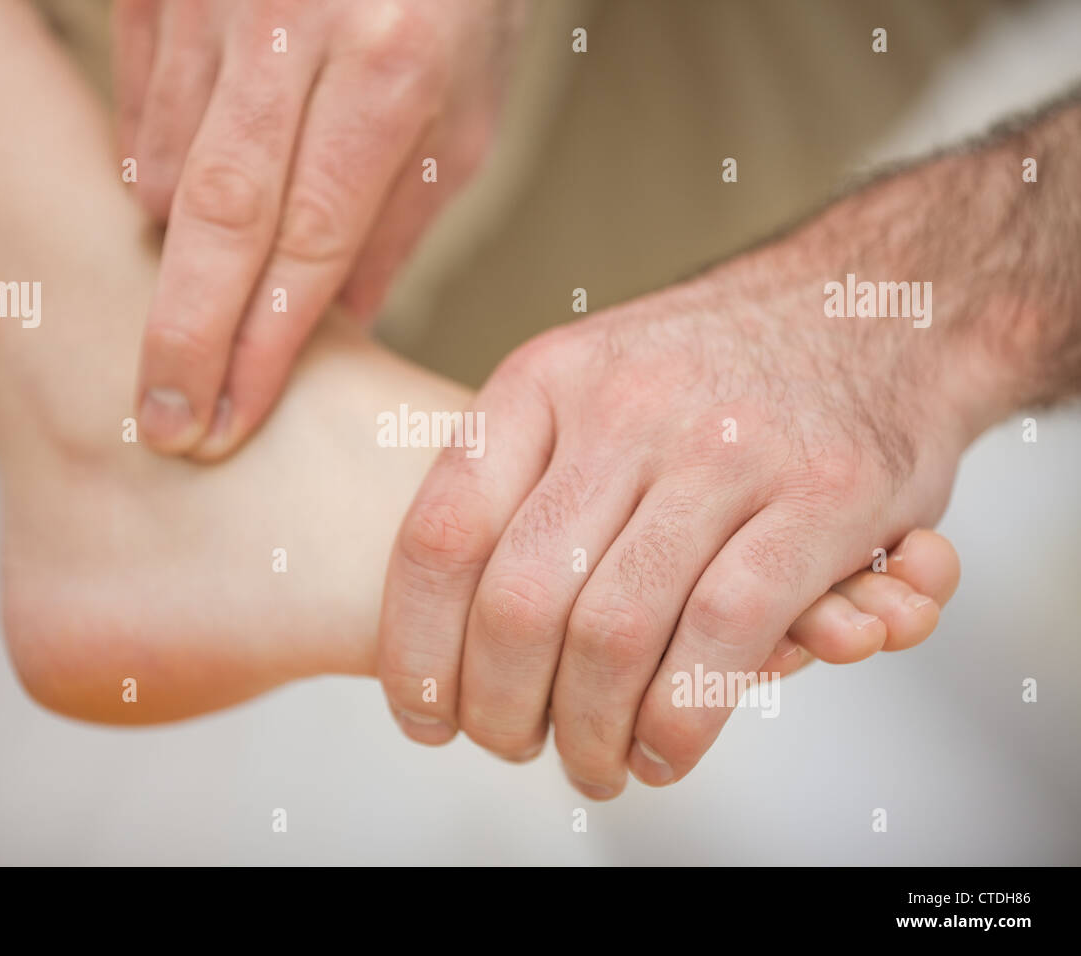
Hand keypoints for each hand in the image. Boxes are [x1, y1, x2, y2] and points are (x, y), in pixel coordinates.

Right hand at [116, 0, 521, 457]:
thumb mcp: (464, 115)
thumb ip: (397, 225)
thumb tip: (336, 330)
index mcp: (392, 68)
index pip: (312, 241)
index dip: (264, 344)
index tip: (228, 421)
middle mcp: (296, 29)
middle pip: (219, 215)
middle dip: (186, 335)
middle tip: (164, 423)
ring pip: (166, 165)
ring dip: (175, 254)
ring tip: (193, 303)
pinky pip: (138, 107)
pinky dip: (154, 172)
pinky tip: (182, 202)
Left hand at [378, 254, 975, 796]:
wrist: (870, 303)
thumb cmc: (709, 372)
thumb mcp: (587, 384)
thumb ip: (520, 481)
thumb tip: (443, 630)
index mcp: (545, 381)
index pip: (440, 534)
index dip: (416, 648)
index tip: (420, 713)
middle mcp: (624, 407)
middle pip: (520, 602)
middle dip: (501, 708)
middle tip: (514, 747)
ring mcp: (726, 448)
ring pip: (614, 633)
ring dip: (589, 731)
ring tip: (592, 763)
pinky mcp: (823, 495)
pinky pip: (721, 637)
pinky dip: (679, 720)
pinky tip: (662, 750)